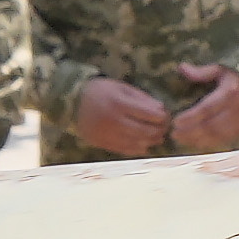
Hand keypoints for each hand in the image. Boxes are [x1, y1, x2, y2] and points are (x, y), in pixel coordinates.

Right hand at [65, 76, 179, 156]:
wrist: (72, 101)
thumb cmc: (101, 91)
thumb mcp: (121, 87)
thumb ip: (141, 98)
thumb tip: (161, 110)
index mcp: (119, 103)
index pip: (149, 114)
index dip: (162, 117)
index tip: (165, 116)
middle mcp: (113, 120)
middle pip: (145, 131)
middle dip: (158, 131)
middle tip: (164, 129)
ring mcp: (107, 134)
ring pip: (136, 143)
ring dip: (150, 142)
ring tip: (157, 138)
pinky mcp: (101, 143)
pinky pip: (124, 150)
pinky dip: (137, 149)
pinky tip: (144, 146)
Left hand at [161, 63, 238, 154]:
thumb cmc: (237, 78)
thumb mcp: (222, 70)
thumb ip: (202, 72)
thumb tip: (182, 67)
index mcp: (230, 93)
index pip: (207, 108)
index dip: (190, 117)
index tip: (176, 121)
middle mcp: (237, 110)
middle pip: (211, 125)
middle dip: (190, 132)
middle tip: (174, 134)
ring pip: (216, 136)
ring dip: (197, 140)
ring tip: (180, 139)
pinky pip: (223, 140)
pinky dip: (208, 143)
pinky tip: (194, 142)